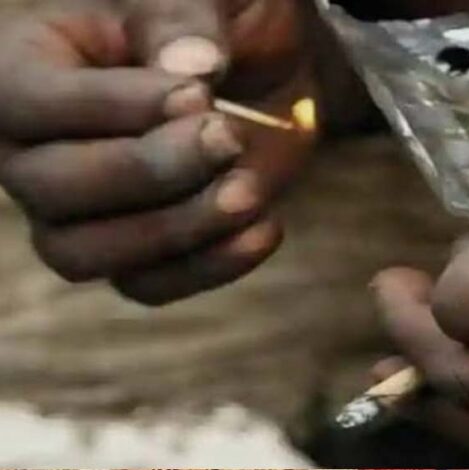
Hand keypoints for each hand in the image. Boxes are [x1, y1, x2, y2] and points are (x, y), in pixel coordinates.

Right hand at [0, 0, 317, 304]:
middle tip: (227, 137)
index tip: (199, 93)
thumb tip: (190, 68)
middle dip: (149, 170)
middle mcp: (37, 148)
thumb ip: (184, 21)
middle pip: (52, 189)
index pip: (32, 102)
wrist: (262, 71)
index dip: (116, 107)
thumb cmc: (216, 21)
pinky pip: (148, 284)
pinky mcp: (138, 252)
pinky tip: (265, 227)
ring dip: (177, 229)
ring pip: (88, 253)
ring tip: (248, 191)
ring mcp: (81, 211)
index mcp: (31, 66)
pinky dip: (208, 266)